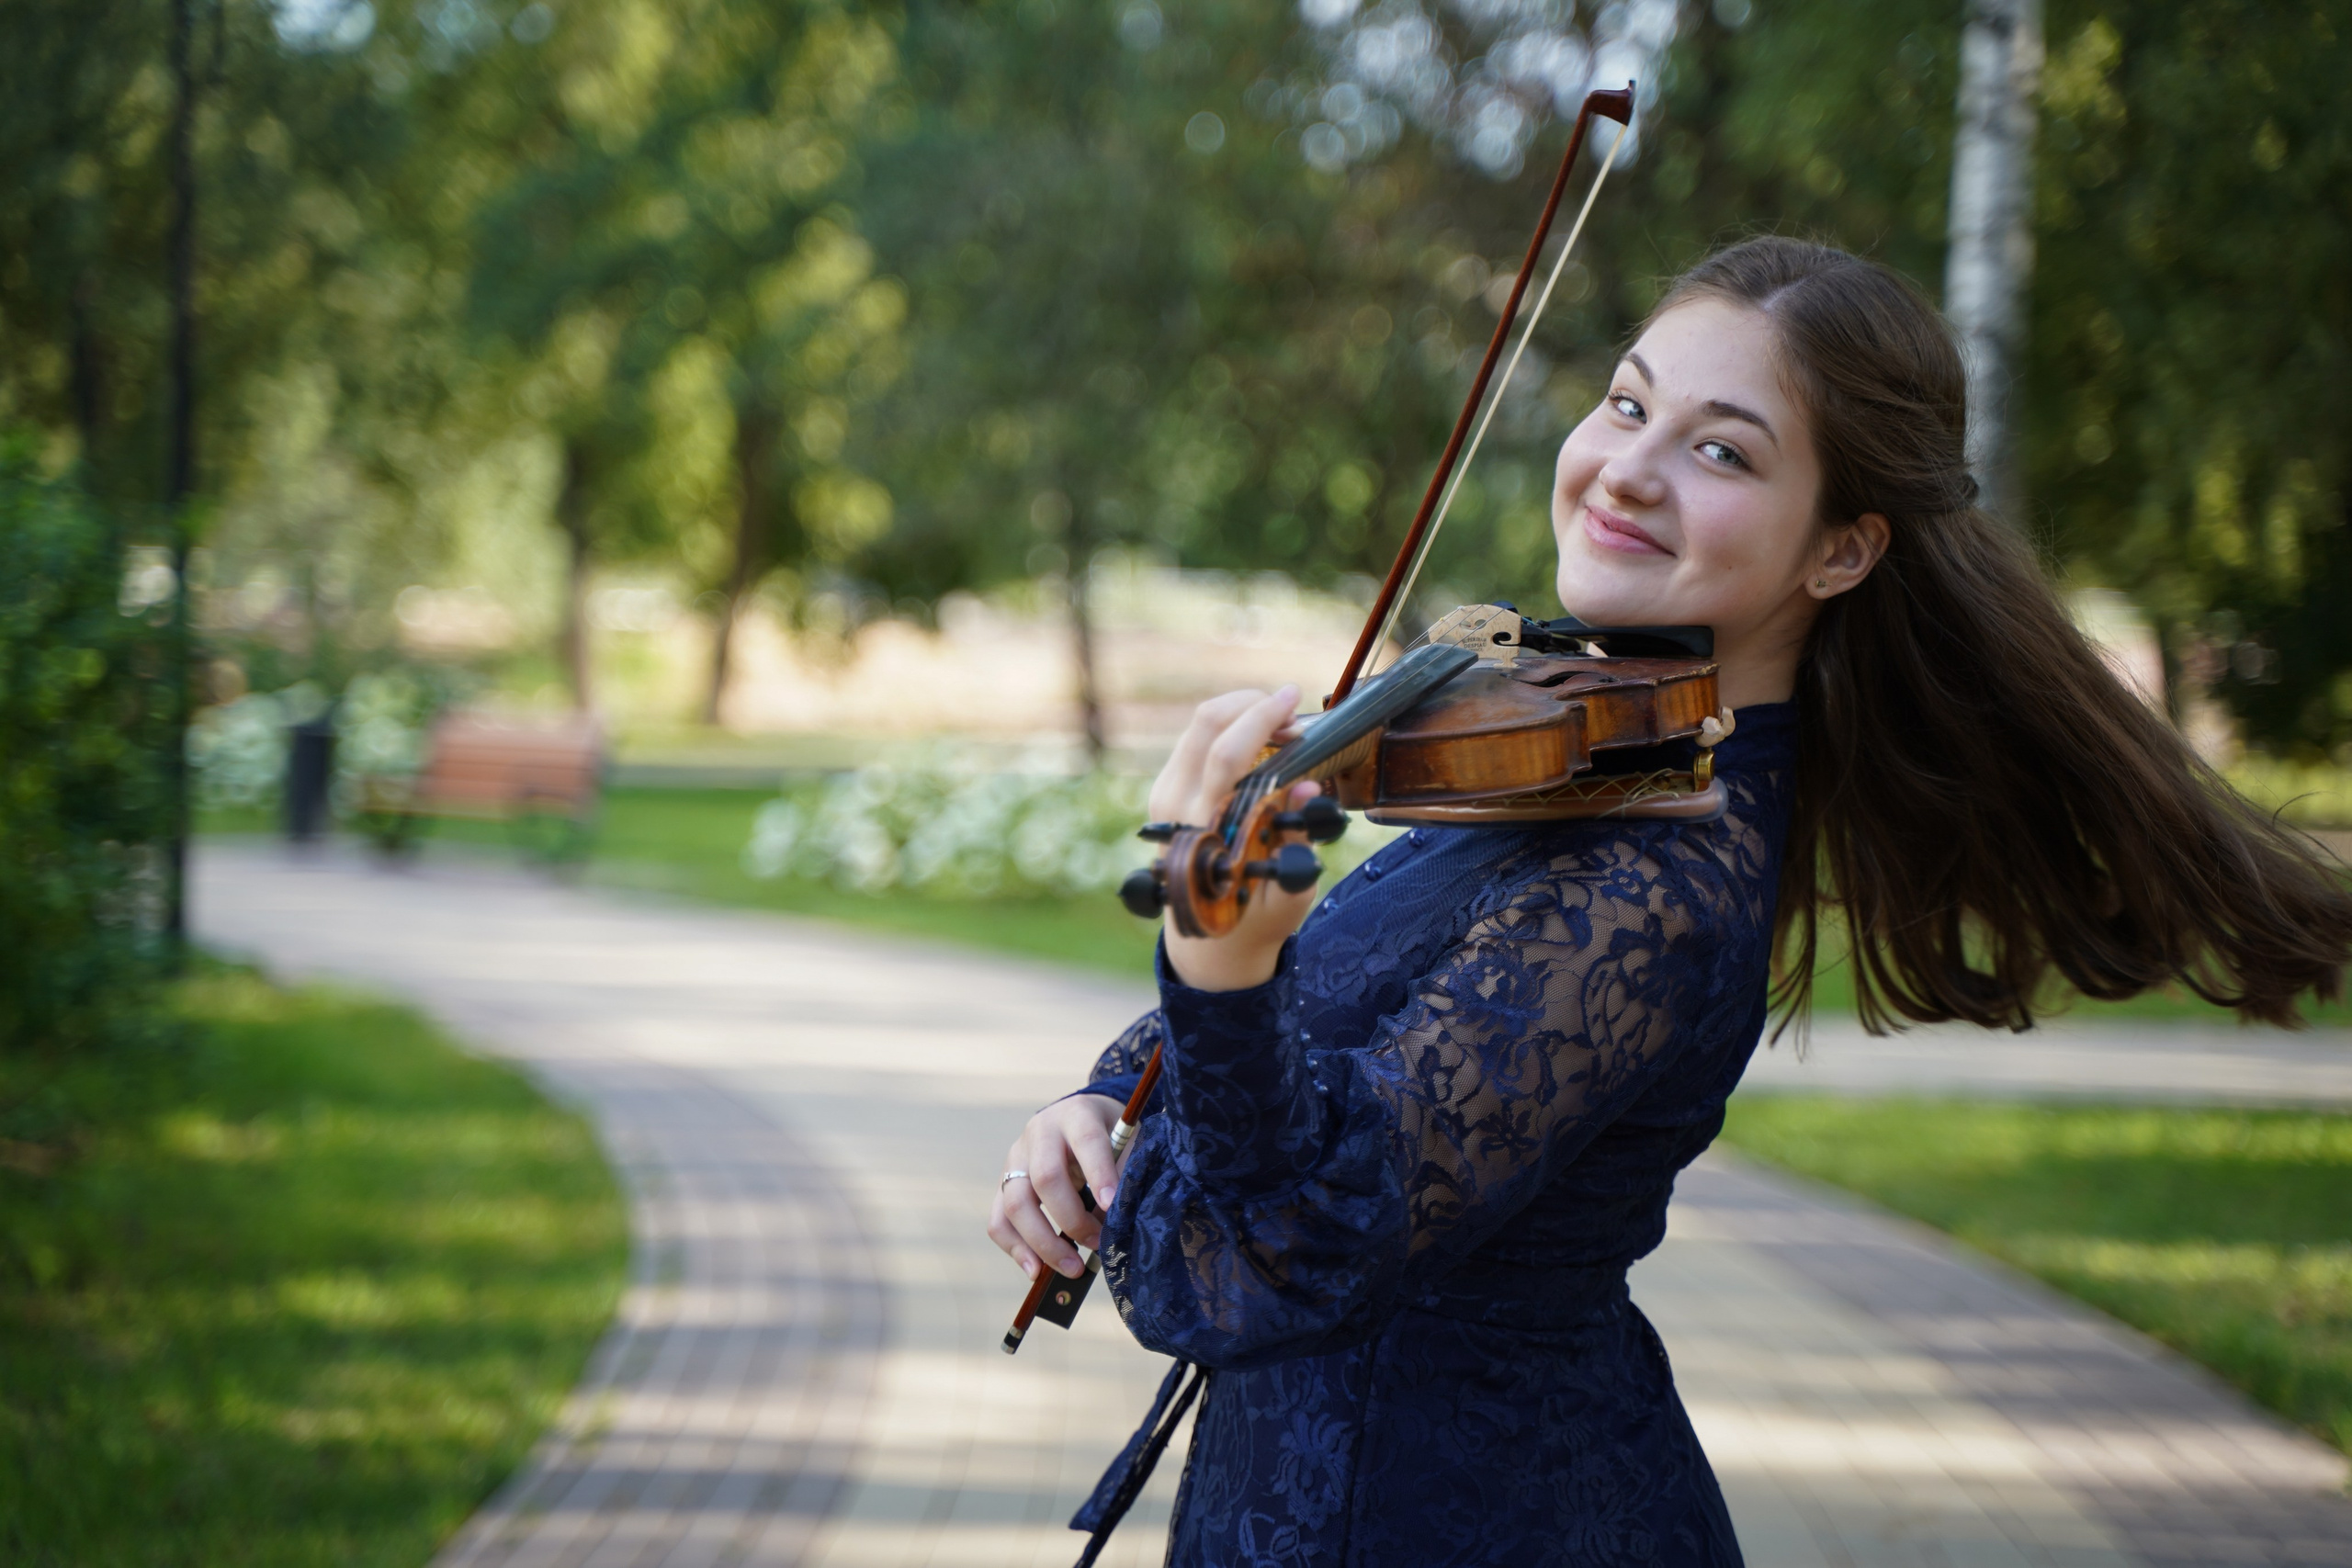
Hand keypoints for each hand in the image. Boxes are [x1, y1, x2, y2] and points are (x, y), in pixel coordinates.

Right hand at [988, 1092, 1123, 1279]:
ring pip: (1016, 1203)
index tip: (1112, 1206)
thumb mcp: (1127, 1141)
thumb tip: (1117, 1226)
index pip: (1086, 1141)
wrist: (1078, 1118)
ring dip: (1044, 1243)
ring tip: (1072, 1268)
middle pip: (1045, 1178)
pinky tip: (1036, 1271)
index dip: (1099, 1173)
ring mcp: (1016, 1158)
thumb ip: (1125, 1175)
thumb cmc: (1110, 1136)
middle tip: (1098, 1244)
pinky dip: (1016, 1249)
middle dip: (1072, 1219)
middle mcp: (1040, 1133)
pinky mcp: (1003, 1184)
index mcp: (1076, 1115)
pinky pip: (999, 1220)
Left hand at [1150, 685, 1323, 991]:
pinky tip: (1257, 736)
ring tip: (1281, 725)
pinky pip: (1195, 739)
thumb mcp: (1288, 891)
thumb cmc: (1255, 915)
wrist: (1208, 940)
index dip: (1263, 719)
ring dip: (1242, 711)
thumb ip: (1297, 837)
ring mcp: (1166, 795)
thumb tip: (1308, 784)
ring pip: (1199, 725)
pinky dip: (1229, 725)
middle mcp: (1177, 806)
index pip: (1227, 755)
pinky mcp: (1166, 790)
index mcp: (1206, 830)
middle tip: (1291, 709)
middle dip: (1254, 703)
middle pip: (1207, 724)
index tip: (1294, 700)